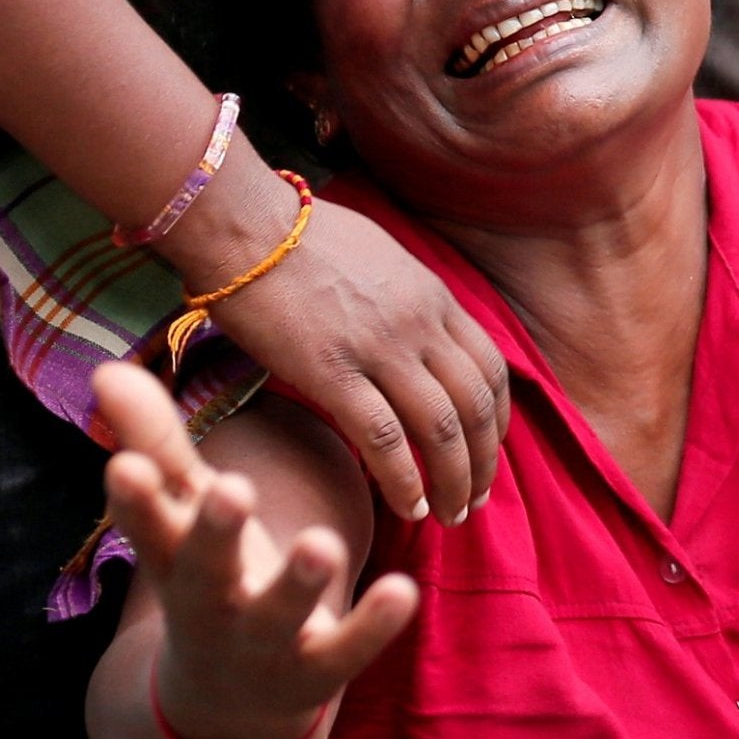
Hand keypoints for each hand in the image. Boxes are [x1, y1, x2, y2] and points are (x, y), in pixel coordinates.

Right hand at [94, 362, 418, 738]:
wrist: (227, 706)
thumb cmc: (208, 579)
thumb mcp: (182, 517)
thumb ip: (156, 445)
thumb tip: (108, 368)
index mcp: (176, 562)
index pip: (149, 527)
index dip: (136, 500)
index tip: (123, 465)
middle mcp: (212, 606)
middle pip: (208, 571)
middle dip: (218, 533)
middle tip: (234, 489)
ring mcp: (265, 644)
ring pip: (279, 614)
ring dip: (298, 582)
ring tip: (322, 543)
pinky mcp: (318, 669)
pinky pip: (347, 647)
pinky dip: (373, 622)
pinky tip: (404, 588)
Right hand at [195, 197, 510, 526]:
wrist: (241, 222)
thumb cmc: (298, 236)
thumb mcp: (381, 258)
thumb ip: (409, 299)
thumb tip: (417, 328)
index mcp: (434, 298)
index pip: (490, 369)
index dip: (497, 419)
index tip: (490, 450)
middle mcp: (420, 324)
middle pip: (475, 406)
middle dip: (483, 462)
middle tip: (474, 500)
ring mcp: (380, 348)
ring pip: (441, 429)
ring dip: (452, 480)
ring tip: (449, 515)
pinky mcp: (331, 371)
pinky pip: (384, 437)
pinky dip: (403, 479)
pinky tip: (408, 507)